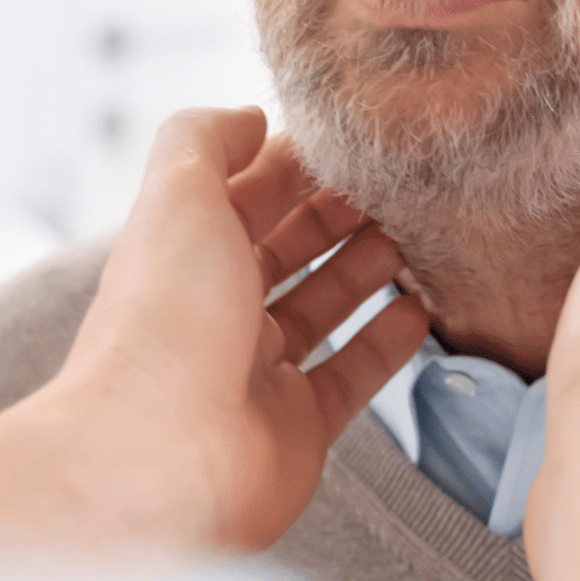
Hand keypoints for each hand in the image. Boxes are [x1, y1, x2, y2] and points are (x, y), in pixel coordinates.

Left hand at [0, 107, 428, 572]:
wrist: (157, 463)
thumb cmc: (162, 327)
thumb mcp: (176, 196)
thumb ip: (206, 139)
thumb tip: (249, 117)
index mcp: (184, 250)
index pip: (245, 191)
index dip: (294, 161)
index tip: (353, 135)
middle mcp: (216, 309)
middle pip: (287, 245)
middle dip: (339, 210)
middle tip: (401, 180)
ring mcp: (256, 370)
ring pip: (323, 304)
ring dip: (369, 266)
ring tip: (420, 231)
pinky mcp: (297, 426)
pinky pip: (351, 373)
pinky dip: (387, 341)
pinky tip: (422, 308)